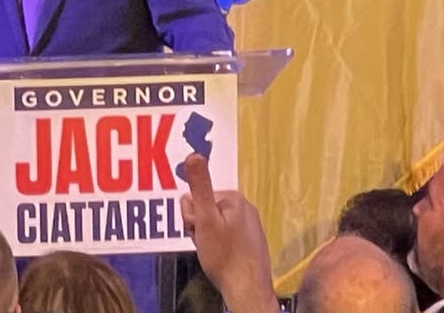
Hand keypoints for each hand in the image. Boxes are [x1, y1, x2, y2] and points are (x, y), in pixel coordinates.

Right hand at [180, 154, 276, 312]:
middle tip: (205, 243)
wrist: (247, 288)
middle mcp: (244, 207)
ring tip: (213, 251)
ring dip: (207, 237)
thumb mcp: (205, 219)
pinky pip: (226, 235)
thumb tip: (194, 155)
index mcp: (233, 198)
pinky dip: (219, 245)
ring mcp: (250, 224)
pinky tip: (222, 257)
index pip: (196, 197)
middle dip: (199, 227)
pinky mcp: (251, 240)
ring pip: (214, 224)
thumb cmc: (224, 256)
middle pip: (205, 209)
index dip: (192, 217)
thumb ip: (199, 186)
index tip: (199, 232)